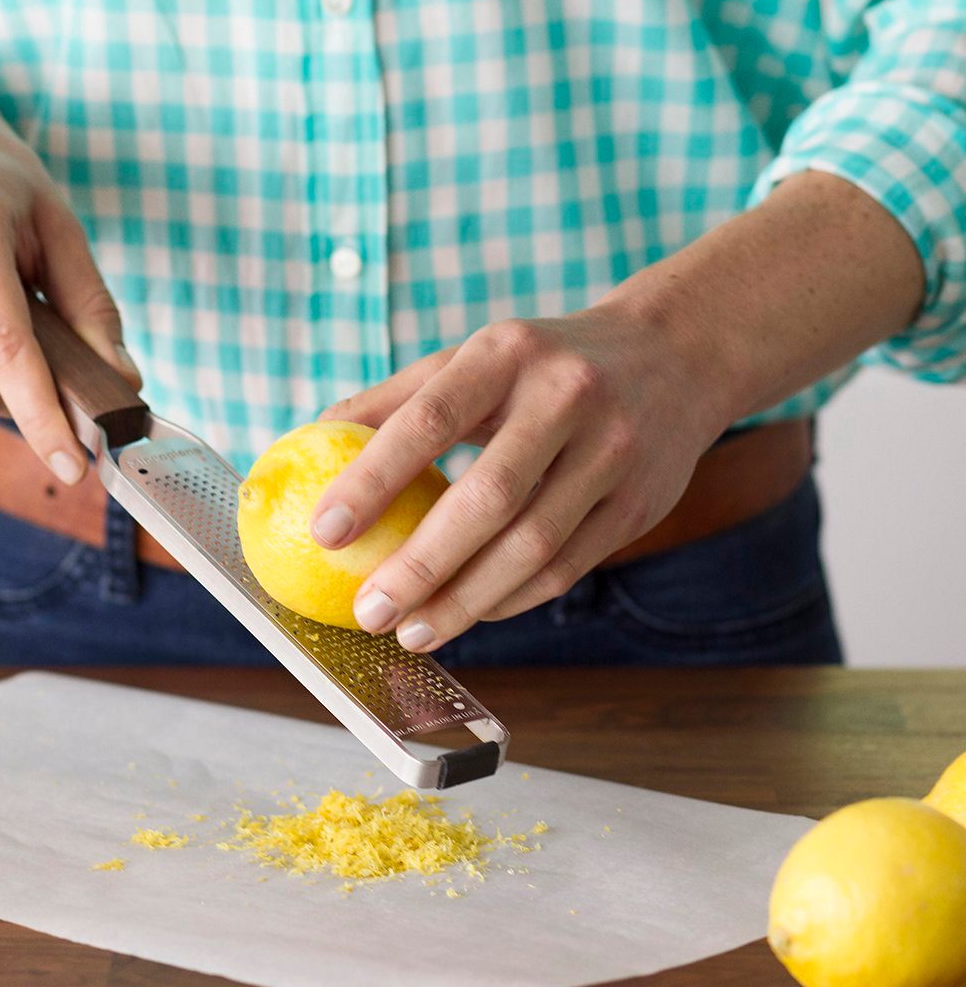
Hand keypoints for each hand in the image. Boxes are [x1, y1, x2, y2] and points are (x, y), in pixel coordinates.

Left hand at [309, 301, 730, 650]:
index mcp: (507, 353)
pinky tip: (469, 614)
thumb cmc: (544, 364)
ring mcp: (613, 453)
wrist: (675, 355)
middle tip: (369, 611)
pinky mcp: (640, 503)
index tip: (324, 531)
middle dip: (420, 566)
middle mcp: (567, 398)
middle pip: (487, 499)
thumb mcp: (474, 357)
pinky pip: (566, 568)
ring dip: (465, 602)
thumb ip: (397, 399)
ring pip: (532, 548)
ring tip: (412, 633)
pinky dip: (510, 600)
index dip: (372, 479)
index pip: (429, 420)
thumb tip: (312, 440)